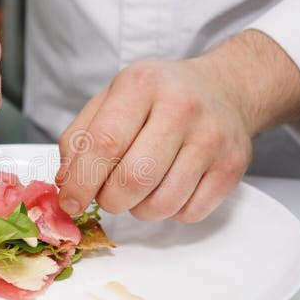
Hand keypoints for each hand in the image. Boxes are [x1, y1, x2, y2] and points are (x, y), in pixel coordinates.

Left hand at [56, 30, 299, 221]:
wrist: (225, 89)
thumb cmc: (160, 97)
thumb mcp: (112, 98)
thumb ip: (80, 137)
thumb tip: (66, 181)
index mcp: (142, 85)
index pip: (105, 144)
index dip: (81, 182)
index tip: (70, 202)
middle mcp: (181, 108)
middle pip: (133, 180)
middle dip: (110, 200)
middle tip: (107, 194)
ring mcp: (211, 138)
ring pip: (161, 204)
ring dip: (139, 209)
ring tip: (139, 188)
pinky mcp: (233, 166)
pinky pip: (189, 213)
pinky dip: (170, 212)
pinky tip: (169, 187)